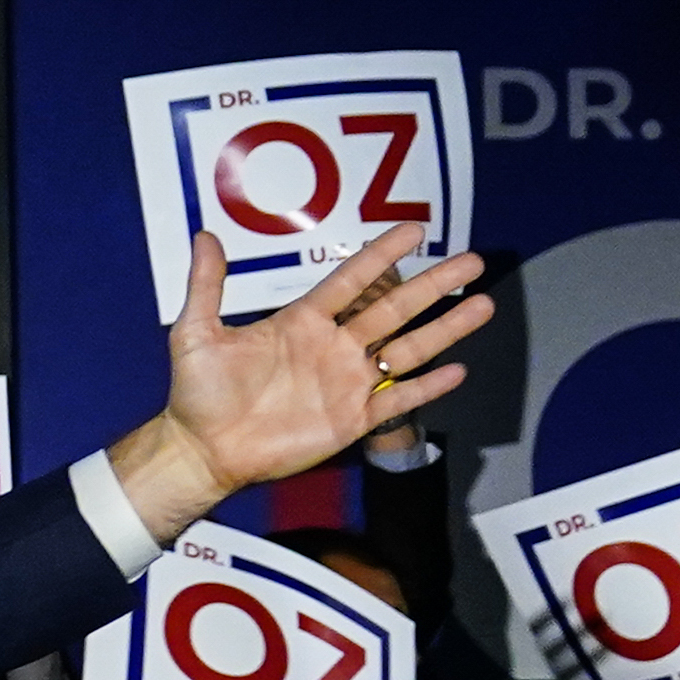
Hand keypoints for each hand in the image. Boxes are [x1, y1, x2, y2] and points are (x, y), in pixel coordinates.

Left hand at [121, 232, 497, 533]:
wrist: (204, 449)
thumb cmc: (197, 392)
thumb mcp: (195, 333)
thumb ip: (207, 286)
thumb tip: (205, 236)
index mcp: (302, 322)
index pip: (352, 280)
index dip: (383, 255)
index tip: (416, 230)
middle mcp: (333, 347)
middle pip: (394, 309)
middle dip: (434, 285)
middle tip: (473, 261)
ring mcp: (346, 383)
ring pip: (407, 350)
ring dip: (446, 329)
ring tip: (484, 305)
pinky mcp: (352, 419)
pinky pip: (397, 401)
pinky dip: (427, 388)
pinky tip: (458, 370)